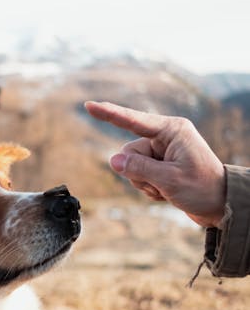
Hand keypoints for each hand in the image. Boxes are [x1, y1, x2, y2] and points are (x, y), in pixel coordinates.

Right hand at [85, 101, 225, 226]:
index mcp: (172, 130)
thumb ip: (139, 169)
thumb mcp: (169, 180)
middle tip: (162, 184)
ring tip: (167, 189)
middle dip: (139, 173)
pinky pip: (138, 176)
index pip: (133, 121)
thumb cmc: (201, 189)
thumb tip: (112, 160)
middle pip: (129, 153)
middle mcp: (165, 137)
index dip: (109, 113)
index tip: (89, 105)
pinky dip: (149, 188)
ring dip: (144, 184)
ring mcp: (162, 152)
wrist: (220, 204)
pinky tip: (166, 192)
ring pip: (131, 167)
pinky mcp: (160, 166)